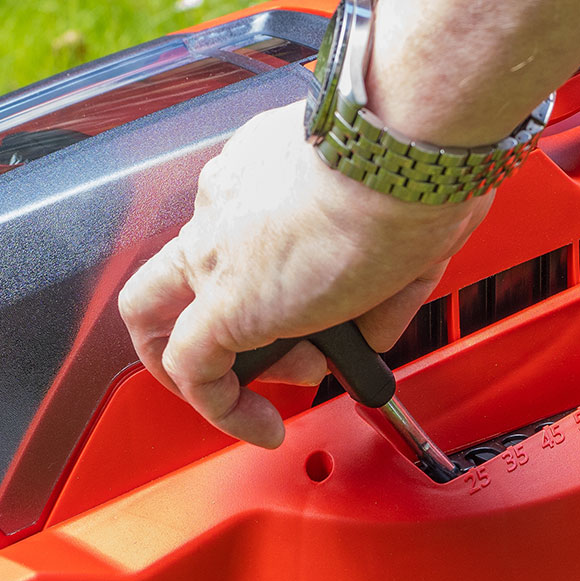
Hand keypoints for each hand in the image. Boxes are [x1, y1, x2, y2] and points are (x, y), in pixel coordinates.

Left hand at [119, 101, 489, 447]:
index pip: (239, 230)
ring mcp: (214, 250)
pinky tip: (263, 427)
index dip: (278, 282)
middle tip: (294, 350)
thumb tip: (373, 328)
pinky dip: (222, 408)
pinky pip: (194, 371)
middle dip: (229, 324)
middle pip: (186, 271)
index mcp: (261, 171)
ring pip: (165, 314)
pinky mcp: (222, 302)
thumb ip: (380, 283)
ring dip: (218, 364)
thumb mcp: (400, 223)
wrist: (405, 154)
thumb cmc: (414, 167)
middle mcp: (224, 202)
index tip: (320, 306)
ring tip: (280, 391)